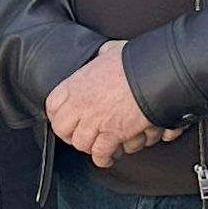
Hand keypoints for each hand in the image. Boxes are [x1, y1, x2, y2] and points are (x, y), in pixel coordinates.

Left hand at [45, 42, 161, 165]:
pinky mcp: (112, 134)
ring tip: (98, 146)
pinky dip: (104, 158)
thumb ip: (102, 56)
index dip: (58, 116)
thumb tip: (106, 54)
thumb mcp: (110, 50)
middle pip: (63, 129)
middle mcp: (81, 104)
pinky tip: (108, 157)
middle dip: (71, 135)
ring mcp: (95, 121)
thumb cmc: (136, 60)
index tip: (64, 119)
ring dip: (90, 146)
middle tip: (81, 136)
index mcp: (77, 83)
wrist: (155, 73)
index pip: (52, 105)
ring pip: (81, 144)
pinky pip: (100, 154)